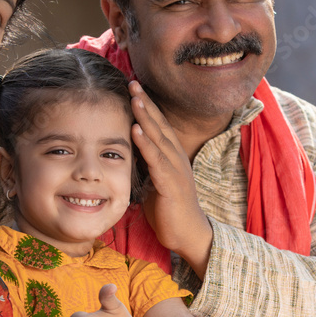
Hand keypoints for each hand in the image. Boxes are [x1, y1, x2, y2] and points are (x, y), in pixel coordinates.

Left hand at [129, 81, 212, 275]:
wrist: (188, 235)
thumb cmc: (169, 210)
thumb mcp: (154, 181)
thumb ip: (144, 164)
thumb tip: (127, 150)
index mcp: (172, 155)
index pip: (158, 125)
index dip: (147, 105)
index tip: (133, 87)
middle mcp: (176, 157)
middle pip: (159, 124)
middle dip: (145, 102)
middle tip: (132, 81)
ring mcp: (175, 169)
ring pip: (159, 137)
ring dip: (145, 116)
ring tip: (134, 97)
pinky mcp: (171, 184)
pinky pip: (156, 160)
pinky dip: (145, 144)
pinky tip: (136, 130)